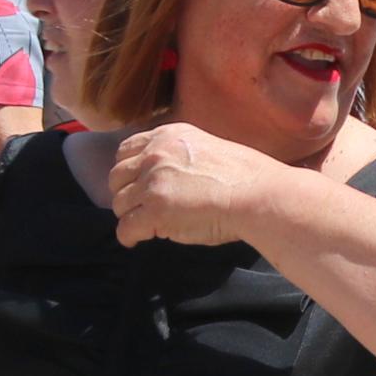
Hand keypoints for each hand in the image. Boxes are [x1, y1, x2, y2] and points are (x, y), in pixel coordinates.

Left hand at [108, 119, 299, 247]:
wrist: (259, 195)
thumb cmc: (246, 177)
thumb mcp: (206, 147)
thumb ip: (179, 155)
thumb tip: (167, 177)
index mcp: (168, 135)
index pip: (127, 150)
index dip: (128, 169)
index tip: (135, 183)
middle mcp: (155, 155)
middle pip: (116, 176)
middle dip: (124, 192)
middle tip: (138, 207)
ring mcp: (152, 183)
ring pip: (119, 203)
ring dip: (129, 215)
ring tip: (142, 225)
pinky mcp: (155, 211)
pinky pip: (126, 227)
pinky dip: (128, 236)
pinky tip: (136, 240)